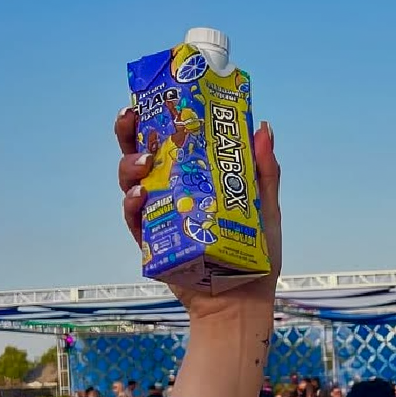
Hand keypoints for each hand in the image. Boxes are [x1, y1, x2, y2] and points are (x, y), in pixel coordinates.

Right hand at [115, 107, 281, 323]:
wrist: (244, 302)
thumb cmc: (257, 255)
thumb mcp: (265, 206)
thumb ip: (263, 170)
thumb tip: (263, 126)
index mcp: (197, 179)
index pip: (173, 141)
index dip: (158, 117)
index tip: (154, 94)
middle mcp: (173, 193)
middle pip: (142, 155)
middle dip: (130, 132)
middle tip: (130, 114)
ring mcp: (161, 217)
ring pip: (132, 182)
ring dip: (131, 166)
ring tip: (144, 161)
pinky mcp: (153, 243)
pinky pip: (135, 220)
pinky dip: (132, 205)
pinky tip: (138, 194)